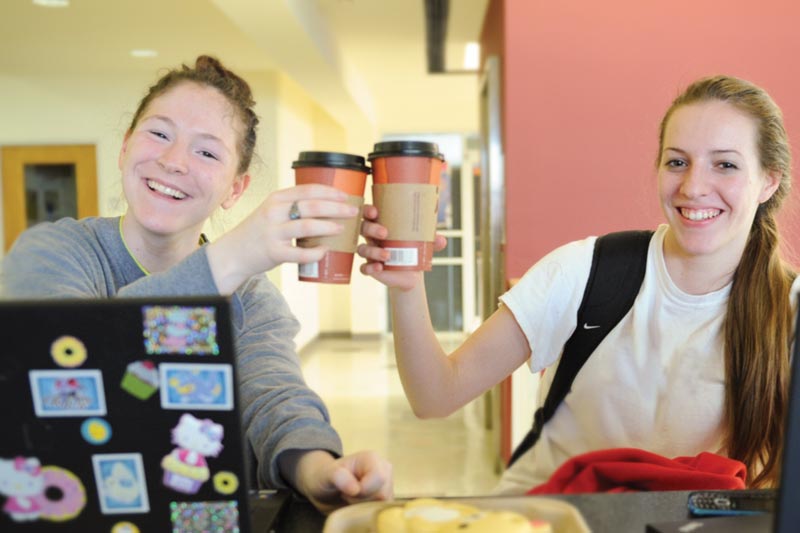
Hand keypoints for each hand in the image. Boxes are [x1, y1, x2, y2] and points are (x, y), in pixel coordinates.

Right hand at [207, 184, 358, 292]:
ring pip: (307, 226)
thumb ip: (292, 206)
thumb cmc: (258, 231)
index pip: (308, 189)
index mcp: (276, 198)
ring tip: (342, 228)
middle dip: (336, 207)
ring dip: (329, 226)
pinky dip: (315, 253)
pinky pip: (299, 253)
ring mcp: (273, 232)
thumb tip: (327, 205)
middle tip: (353, 212)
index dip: (330, 192)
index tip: (346, 196)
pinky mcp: (273, 252)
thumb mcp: (272, 211)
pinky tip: (325, 251)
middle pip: (312, 206)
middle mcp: (274, 212)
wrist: (233, 253)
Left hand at [290, 450, 392, 513]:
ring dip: (363, 507)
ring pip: (383, 504)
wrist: (326, 489)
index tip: (346, 491)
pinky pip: (382, 511)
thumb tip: (355, 489)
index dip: (363, 490)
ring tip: (350, 499)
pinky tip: (356, 504)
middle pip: (382, 494)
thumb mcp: (326, 474)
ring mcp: (386, 485)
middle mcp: (383, 469)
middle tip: (346, 495)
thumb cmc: (326, 477)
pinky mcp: (385, 499)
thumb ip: (337, 476)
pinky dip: (367, 512)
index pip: (379, 478)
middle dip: (361, 500)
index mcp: (371, 458)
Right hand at [357, 204, 446, 290]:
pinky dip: (370, 268)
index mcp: (381, 225)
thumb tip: (442, 240)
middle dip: (372, 229)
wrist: (410, 273)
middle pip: (363, 229)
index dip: (368, 211)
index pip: (368, 214)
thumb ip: (432, 240)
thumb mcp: (423, 243)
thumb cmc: (413, 250)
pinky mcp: (370, 268)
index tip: (375, 212)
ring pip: (362, 249)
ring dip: (373, 251)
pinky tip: (379, 268)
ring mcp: (369, 253)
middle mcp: (372, 238)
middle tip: (385, 233)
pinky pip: (363, 268)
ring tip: (388, 255)